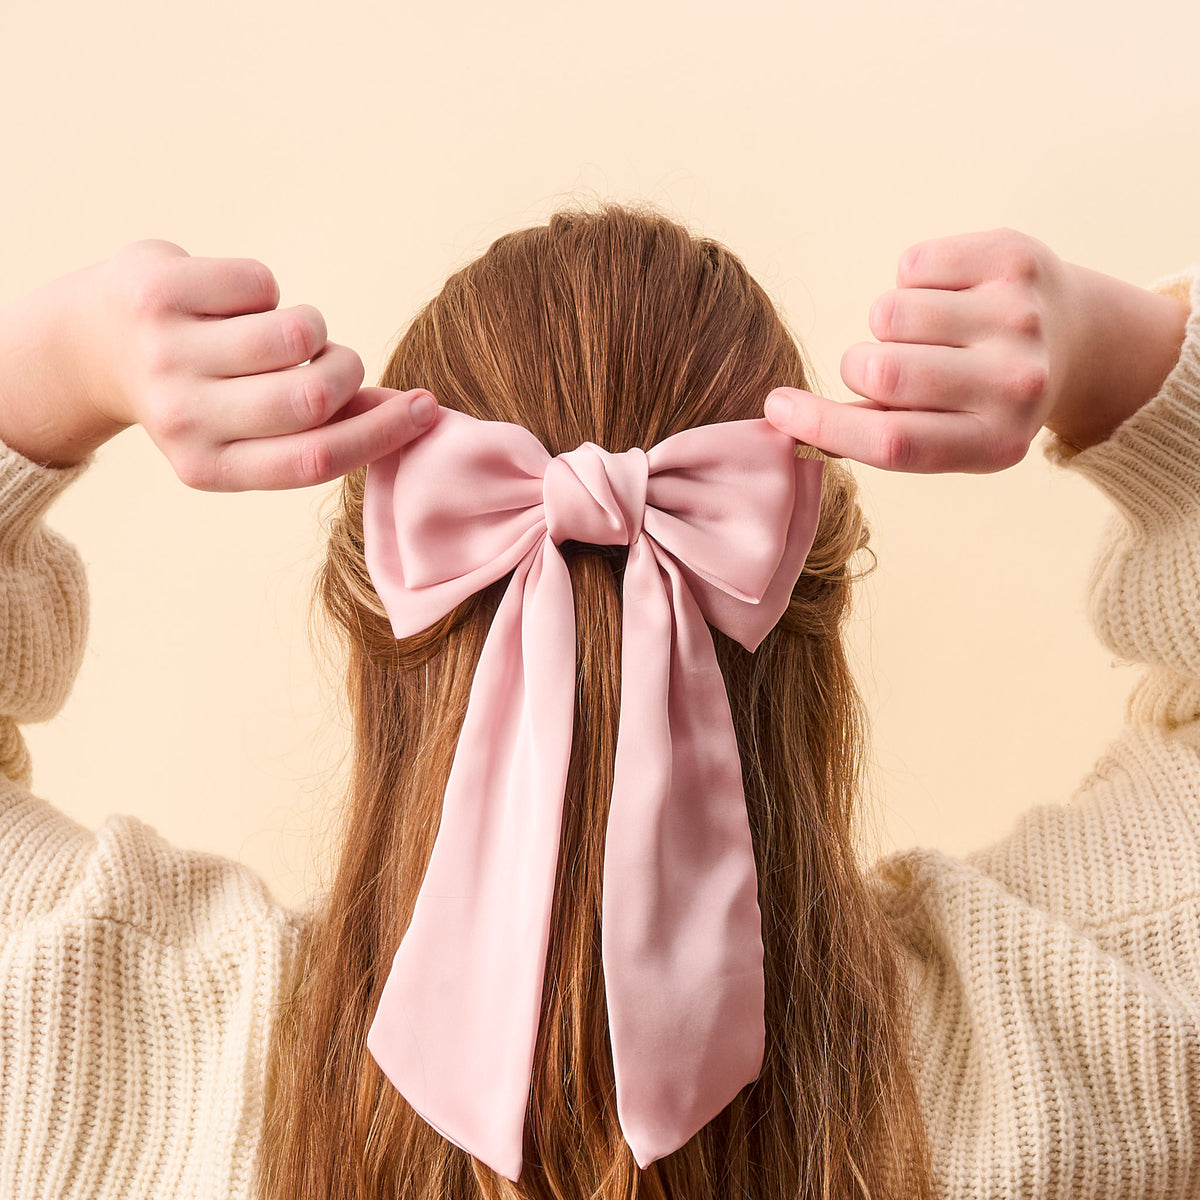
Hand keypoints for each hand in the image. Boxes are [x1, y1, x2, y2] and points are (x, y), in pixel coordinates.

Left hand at [79, 239, 438, 489]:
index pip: (314, 459)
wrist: (87, 345)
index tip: (424, 408)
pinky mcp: (158, 293)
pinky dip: (265, 290)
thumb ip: (317, 429)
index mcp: (208, 468)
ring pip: (292, 335)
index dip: (381, 433)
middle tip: (337, 361)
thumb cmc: (195, 392)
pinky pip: (260, 284)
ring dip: (308, 327)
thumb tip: (406, 412)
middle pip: (310, 397)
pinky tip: (234, 302)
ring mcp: (166, 353)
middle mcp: (182, 418)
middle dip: (346, 370)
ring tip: (284, 332)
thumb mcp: (244, 433)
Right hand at [763, 228, 1087, 472]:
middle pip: (881, 373)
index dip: (822, 426)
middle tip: (880, 368)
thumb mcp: (945, 439)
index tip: (778, 408)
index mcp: (995, 443)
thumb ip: (876, 435)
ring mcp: (1019, 318)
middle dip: (858, 367)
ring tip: (925, 333)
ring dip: (888, 324)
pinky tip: (948, 296)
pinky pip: (911, 265)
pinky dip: (912, 281)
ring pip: (888, 313)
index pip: (890, 443)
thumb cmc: (982, 399)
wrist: (1076, 340)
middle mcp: (1016, 384)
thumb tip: (787, 418)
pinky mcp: (1014, 260)